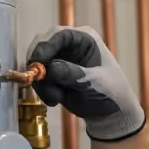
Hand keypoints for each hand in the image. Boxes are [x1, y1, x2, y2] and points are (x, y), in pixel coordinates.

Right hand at [26, 26, 144, 141]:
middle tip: (40, 83)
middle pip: (42, 46)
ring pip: (37, 65)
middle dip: (39, 66)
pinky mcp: (53, 76)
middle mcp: (69, 46)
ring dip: (42, 83)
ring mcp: (59, 60)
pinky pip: (38, 79)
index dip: (45, 46)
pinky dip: (43, 90)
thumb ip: (72, 73)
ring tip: (56, 98)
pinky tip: (56, 100)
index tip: (37, 63)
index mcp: (84, 39)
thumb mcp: (95, 82)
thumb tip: (50, 67)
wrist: (111, 114)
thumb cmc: (111, 92)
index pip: (59, 35)